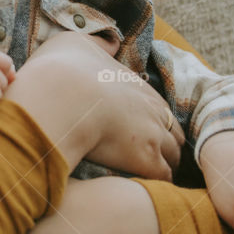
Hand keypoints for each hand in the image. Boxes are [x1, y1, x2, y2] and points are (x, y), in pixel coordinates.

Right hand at [4, 32, 184, 178]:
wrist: (58, 97)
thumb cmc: (61, 70)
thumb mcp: (78, 44)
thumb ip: (96, 46)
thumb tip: (109, 44)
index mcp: (136, 85)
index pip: (157, 107)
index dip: (150, 121)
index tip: (140, 131)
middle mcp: (151, 108)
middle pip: (173, 131)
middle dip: (165, 144)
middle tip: (151, 157)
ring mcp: (152, 134)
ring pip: (174, 155)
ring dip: (165, 164)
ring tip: (151, 178)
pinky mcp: (146, 159)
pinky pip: (163, 177)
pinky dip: (158, 183)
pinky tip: (145, 189)